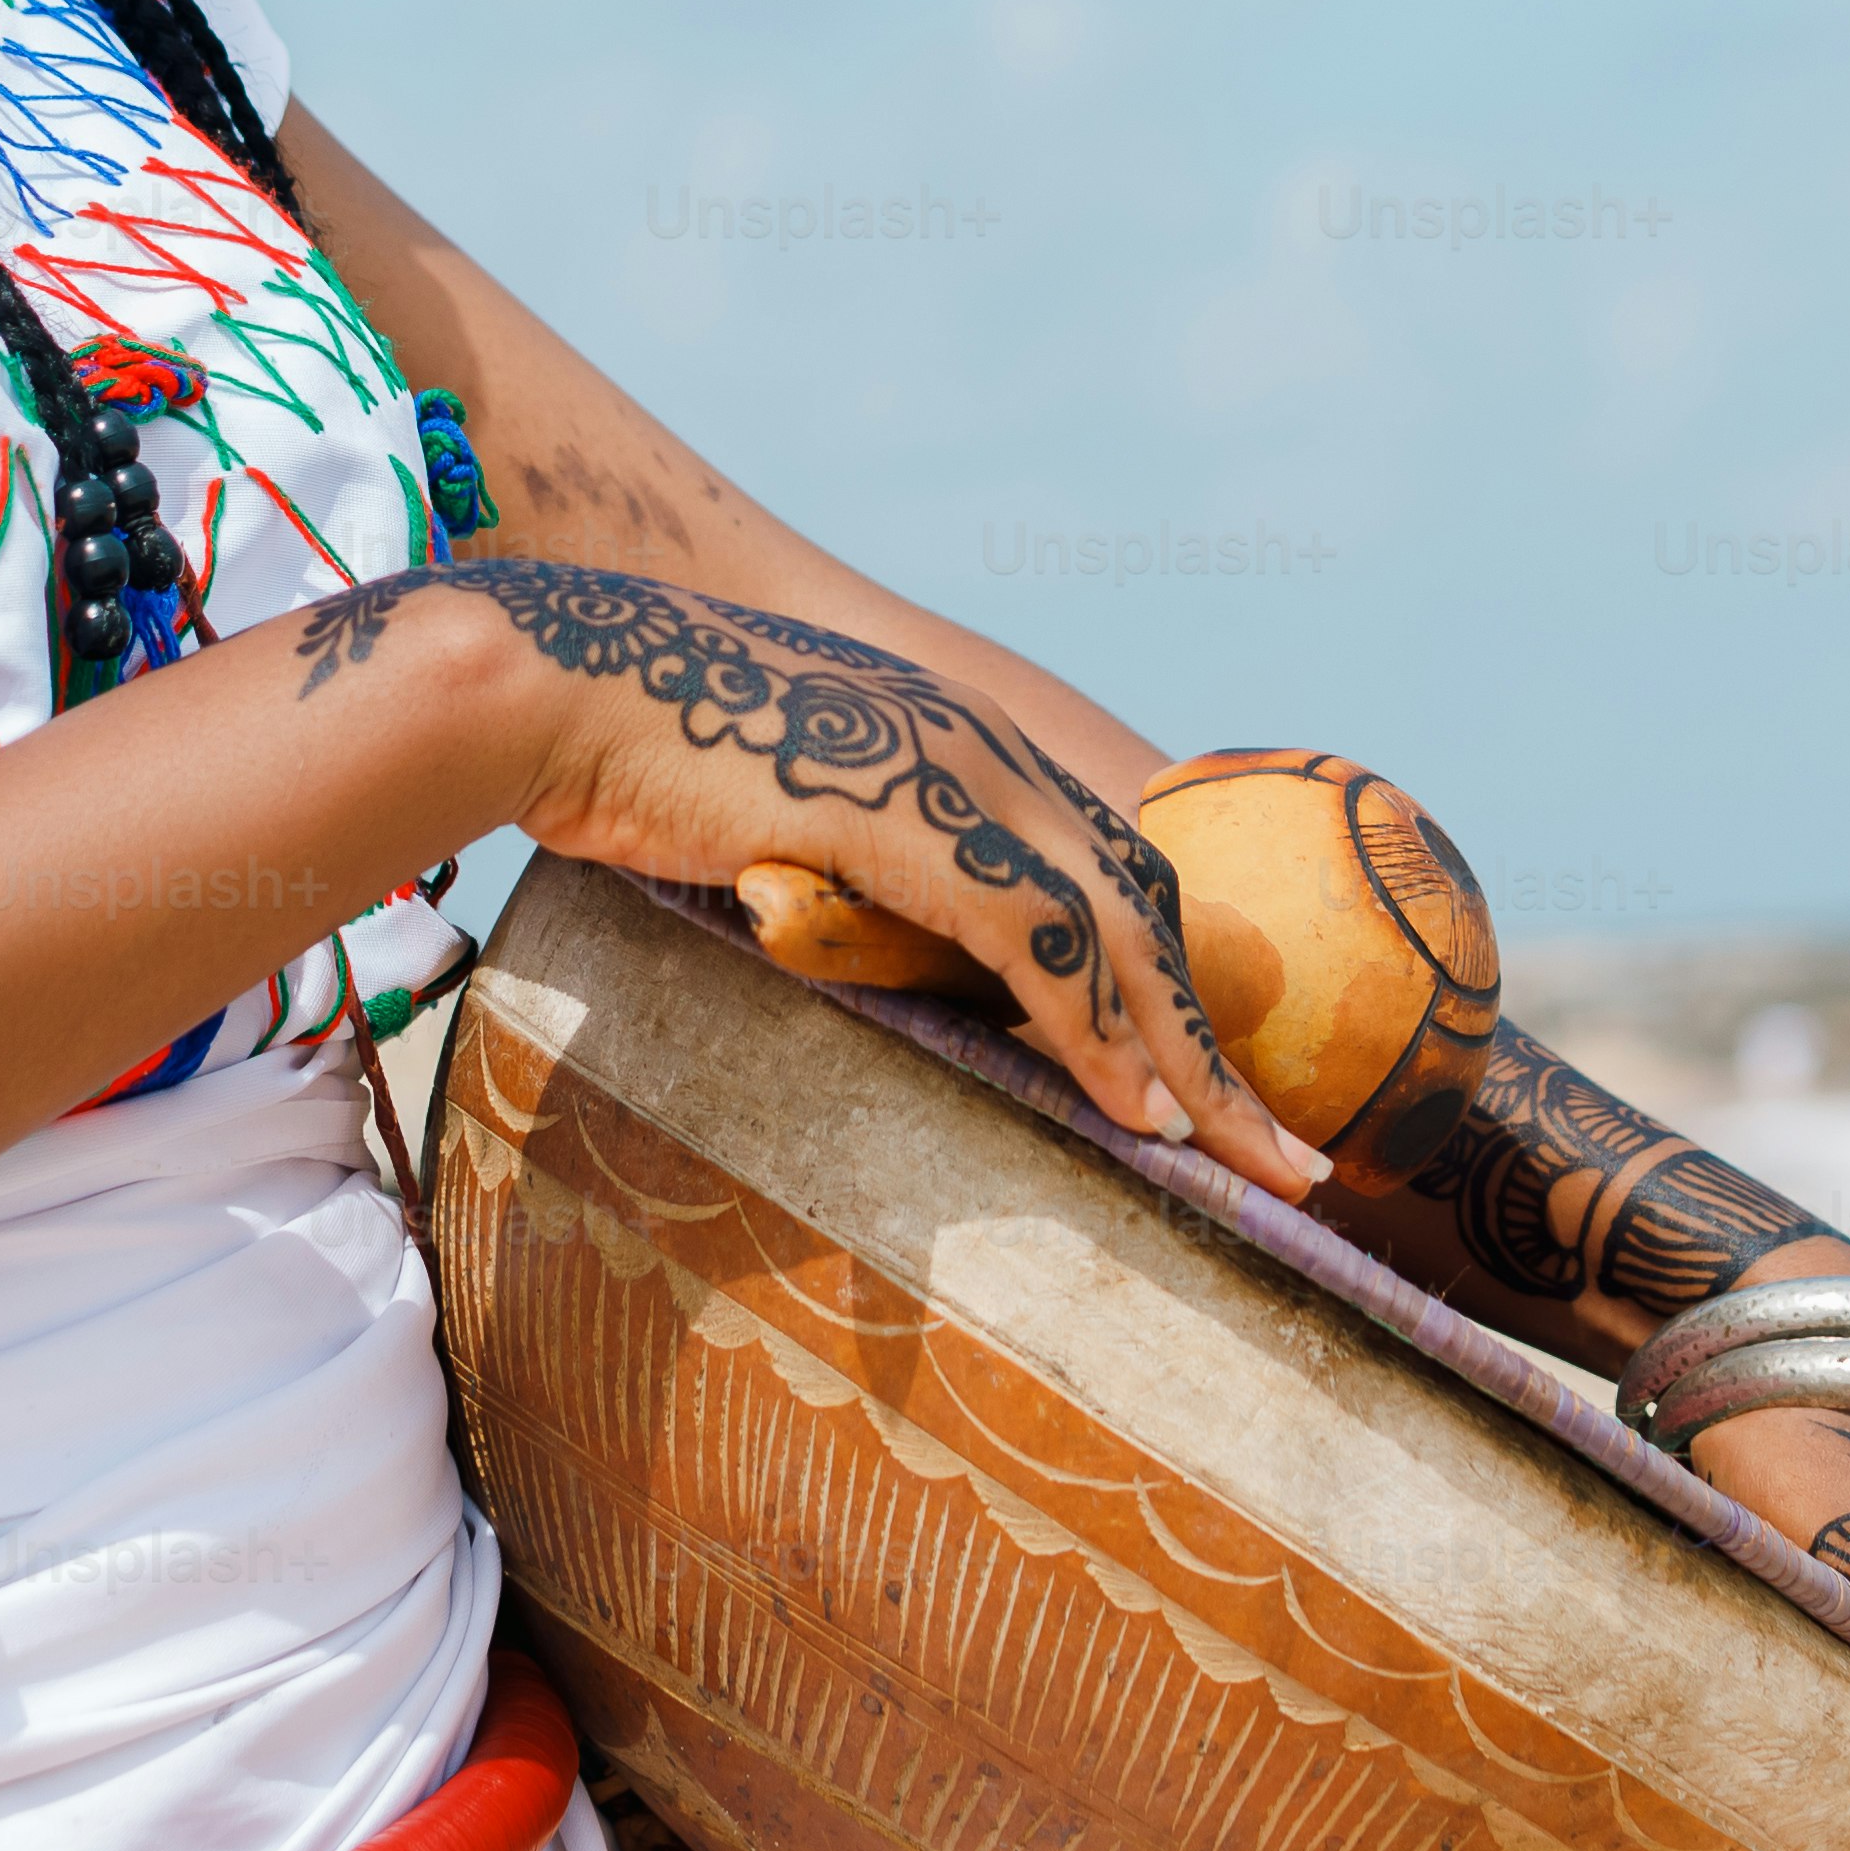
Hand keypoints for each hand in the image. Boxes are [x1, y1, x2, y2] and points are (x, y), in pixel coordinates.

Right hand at [286, 556, 1330, 1203]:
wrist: (558, 687)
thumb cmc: (641, 768)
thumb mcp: (779, 842)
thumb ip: (851, 893)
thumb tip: (874, 969)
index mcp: (965, 754)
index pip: (1111, 881)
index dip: (1174, 991)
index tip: (1217, 1096)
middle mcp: (986, 756)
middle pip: (1150, 909)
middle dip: (1222, 1041)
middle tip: (1291, 1157)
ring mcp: (953, 778)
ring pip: (1122, 934)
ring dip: (1193, 1058)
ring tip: (1248, 1163)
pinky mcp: (909, 816)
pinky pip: (1039, 941)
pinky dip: (1100, 1031)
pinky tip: (1140, 1112)